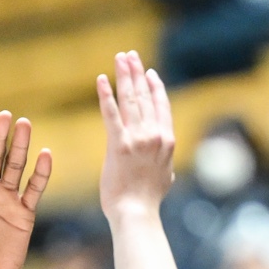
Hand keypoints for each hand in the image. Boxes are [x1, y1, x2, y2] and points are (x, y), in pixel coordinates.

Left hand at [97, 50, 176, 212]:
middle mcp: (155, 135)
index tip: (149, 71)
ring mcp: (137, 139)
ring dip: (124, 76)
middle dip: (137, 73)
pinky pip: (111, 114)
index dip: (155, 86)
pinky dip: (106, 95)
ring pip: (130, 99)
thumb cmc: (148, 201)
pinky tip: (101, 80)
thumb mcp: (165, 178)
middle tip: (130, 56)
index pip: (161, 105)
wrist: (137, 213)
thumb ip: (165, 164)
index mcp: (167, 140)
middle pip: (145, 96)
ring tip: (120, 58)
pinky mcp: (118, 145)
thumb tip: (167, 165)